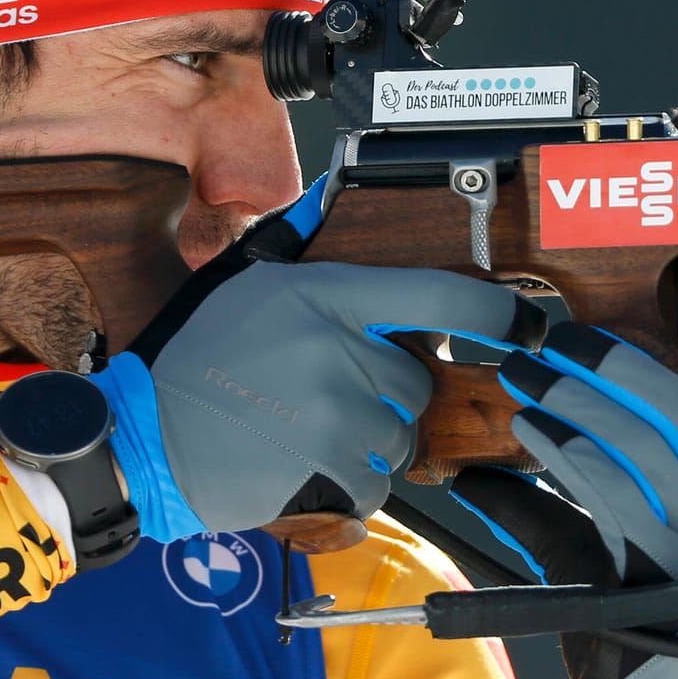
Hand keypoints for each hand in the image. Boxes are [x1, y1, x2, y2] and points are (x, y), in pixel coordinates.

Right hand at [90, 177, 545, 538]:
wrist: (145, 437)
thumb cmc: (197, 357)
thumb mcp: (245, 281)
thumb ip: (296, 240)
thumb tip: (332, 193)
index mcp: (328, 296)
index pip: (438, 295)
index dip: (497, 313)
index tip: (532, 327)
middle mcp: (339, 351)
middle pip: (417, 382)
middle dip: (389, 394)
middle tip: (329, 394)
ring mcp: (334, 413)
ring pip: (399, 439)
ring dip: (370, 444)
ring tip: (309, 432)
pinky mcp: (324, 468)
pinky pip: (375, 485)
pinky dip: (352, 486)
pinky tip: (305, 466)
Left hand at [450, 288, 677, 678]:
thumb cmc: (627, 633)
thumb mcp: (598, 555)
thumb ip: (554, 505)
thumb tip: (482, 464)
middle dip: (625, 362)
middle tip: (560, 335)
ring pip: (657, 444)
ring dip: (584, 400)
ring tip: (527, 377)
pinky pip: (624, 496)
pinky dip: (575, 455)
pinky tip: (534, 434)